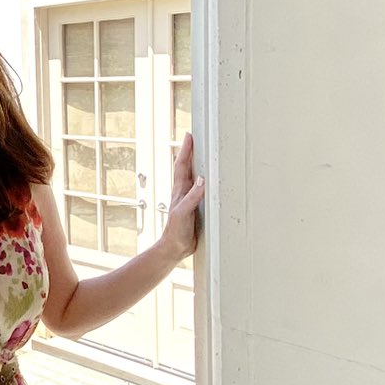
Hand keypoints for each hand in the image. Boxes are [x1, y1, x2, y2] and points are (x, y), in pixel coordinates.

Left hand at [161, 132, 204, 259]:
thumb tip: (202, 179)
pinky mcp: (196, 208)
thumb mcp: (184, 213)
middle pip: (187, 167)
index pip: (183, 166)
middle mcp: (184, 192)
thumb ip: (192, 197)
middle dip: (191, 152)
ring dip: (197, 165)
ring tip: (203, 153)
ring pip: (194, 178)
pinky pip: (202, 191)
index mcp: (180, 191)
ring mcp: (189, 199)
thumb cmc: (176, 231)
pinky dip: (206, 182)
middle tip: (195, 138)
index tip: (189, 135)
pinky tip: (210, 182)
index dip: (186, 150)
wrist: (174, 248)